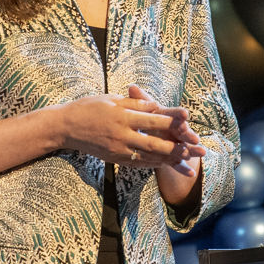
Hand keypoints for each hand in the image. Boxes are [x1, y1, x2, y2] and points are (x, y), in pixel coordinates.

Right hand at [58, 93, 194, 168]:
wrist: (65, 126)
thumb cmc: (89, 107)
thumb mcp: (111, 99)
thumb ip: (134, 103)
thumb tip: (156, 105)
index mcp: (123, 114)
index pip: (153, 117)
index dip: (172, 118)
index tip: (189, 117)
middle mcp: (122, 132)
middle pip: (156, 141)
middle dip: (179, 145)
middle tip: (197, 147)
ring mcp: (118, 148)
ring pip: (149, 155)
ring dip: (170, 159)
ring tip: (188, 161)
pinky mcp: (115, 158)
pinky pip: (138, 163)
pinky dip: (154, 164)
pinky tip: (166, 165)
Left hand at [127, 85, 205, 176]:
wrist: (160, 131)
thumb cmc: (150, 116)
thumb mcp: (144, 108)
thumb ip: (140, 100)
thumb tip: (132, 87)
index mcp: (166, 116)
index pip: (172, 114)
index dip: (178, 114)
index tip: (184, 114)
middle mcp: (174, 128)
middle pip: (181, 131)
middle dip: (188, 134)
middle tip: (194, 137)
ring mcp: (176, 142)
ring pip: (184, 146)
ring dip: (192, 150)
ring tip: (202, 152)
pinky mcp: (174, 155)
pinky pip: (177, 162)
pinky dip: (182, 168)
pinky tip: (191, 174)